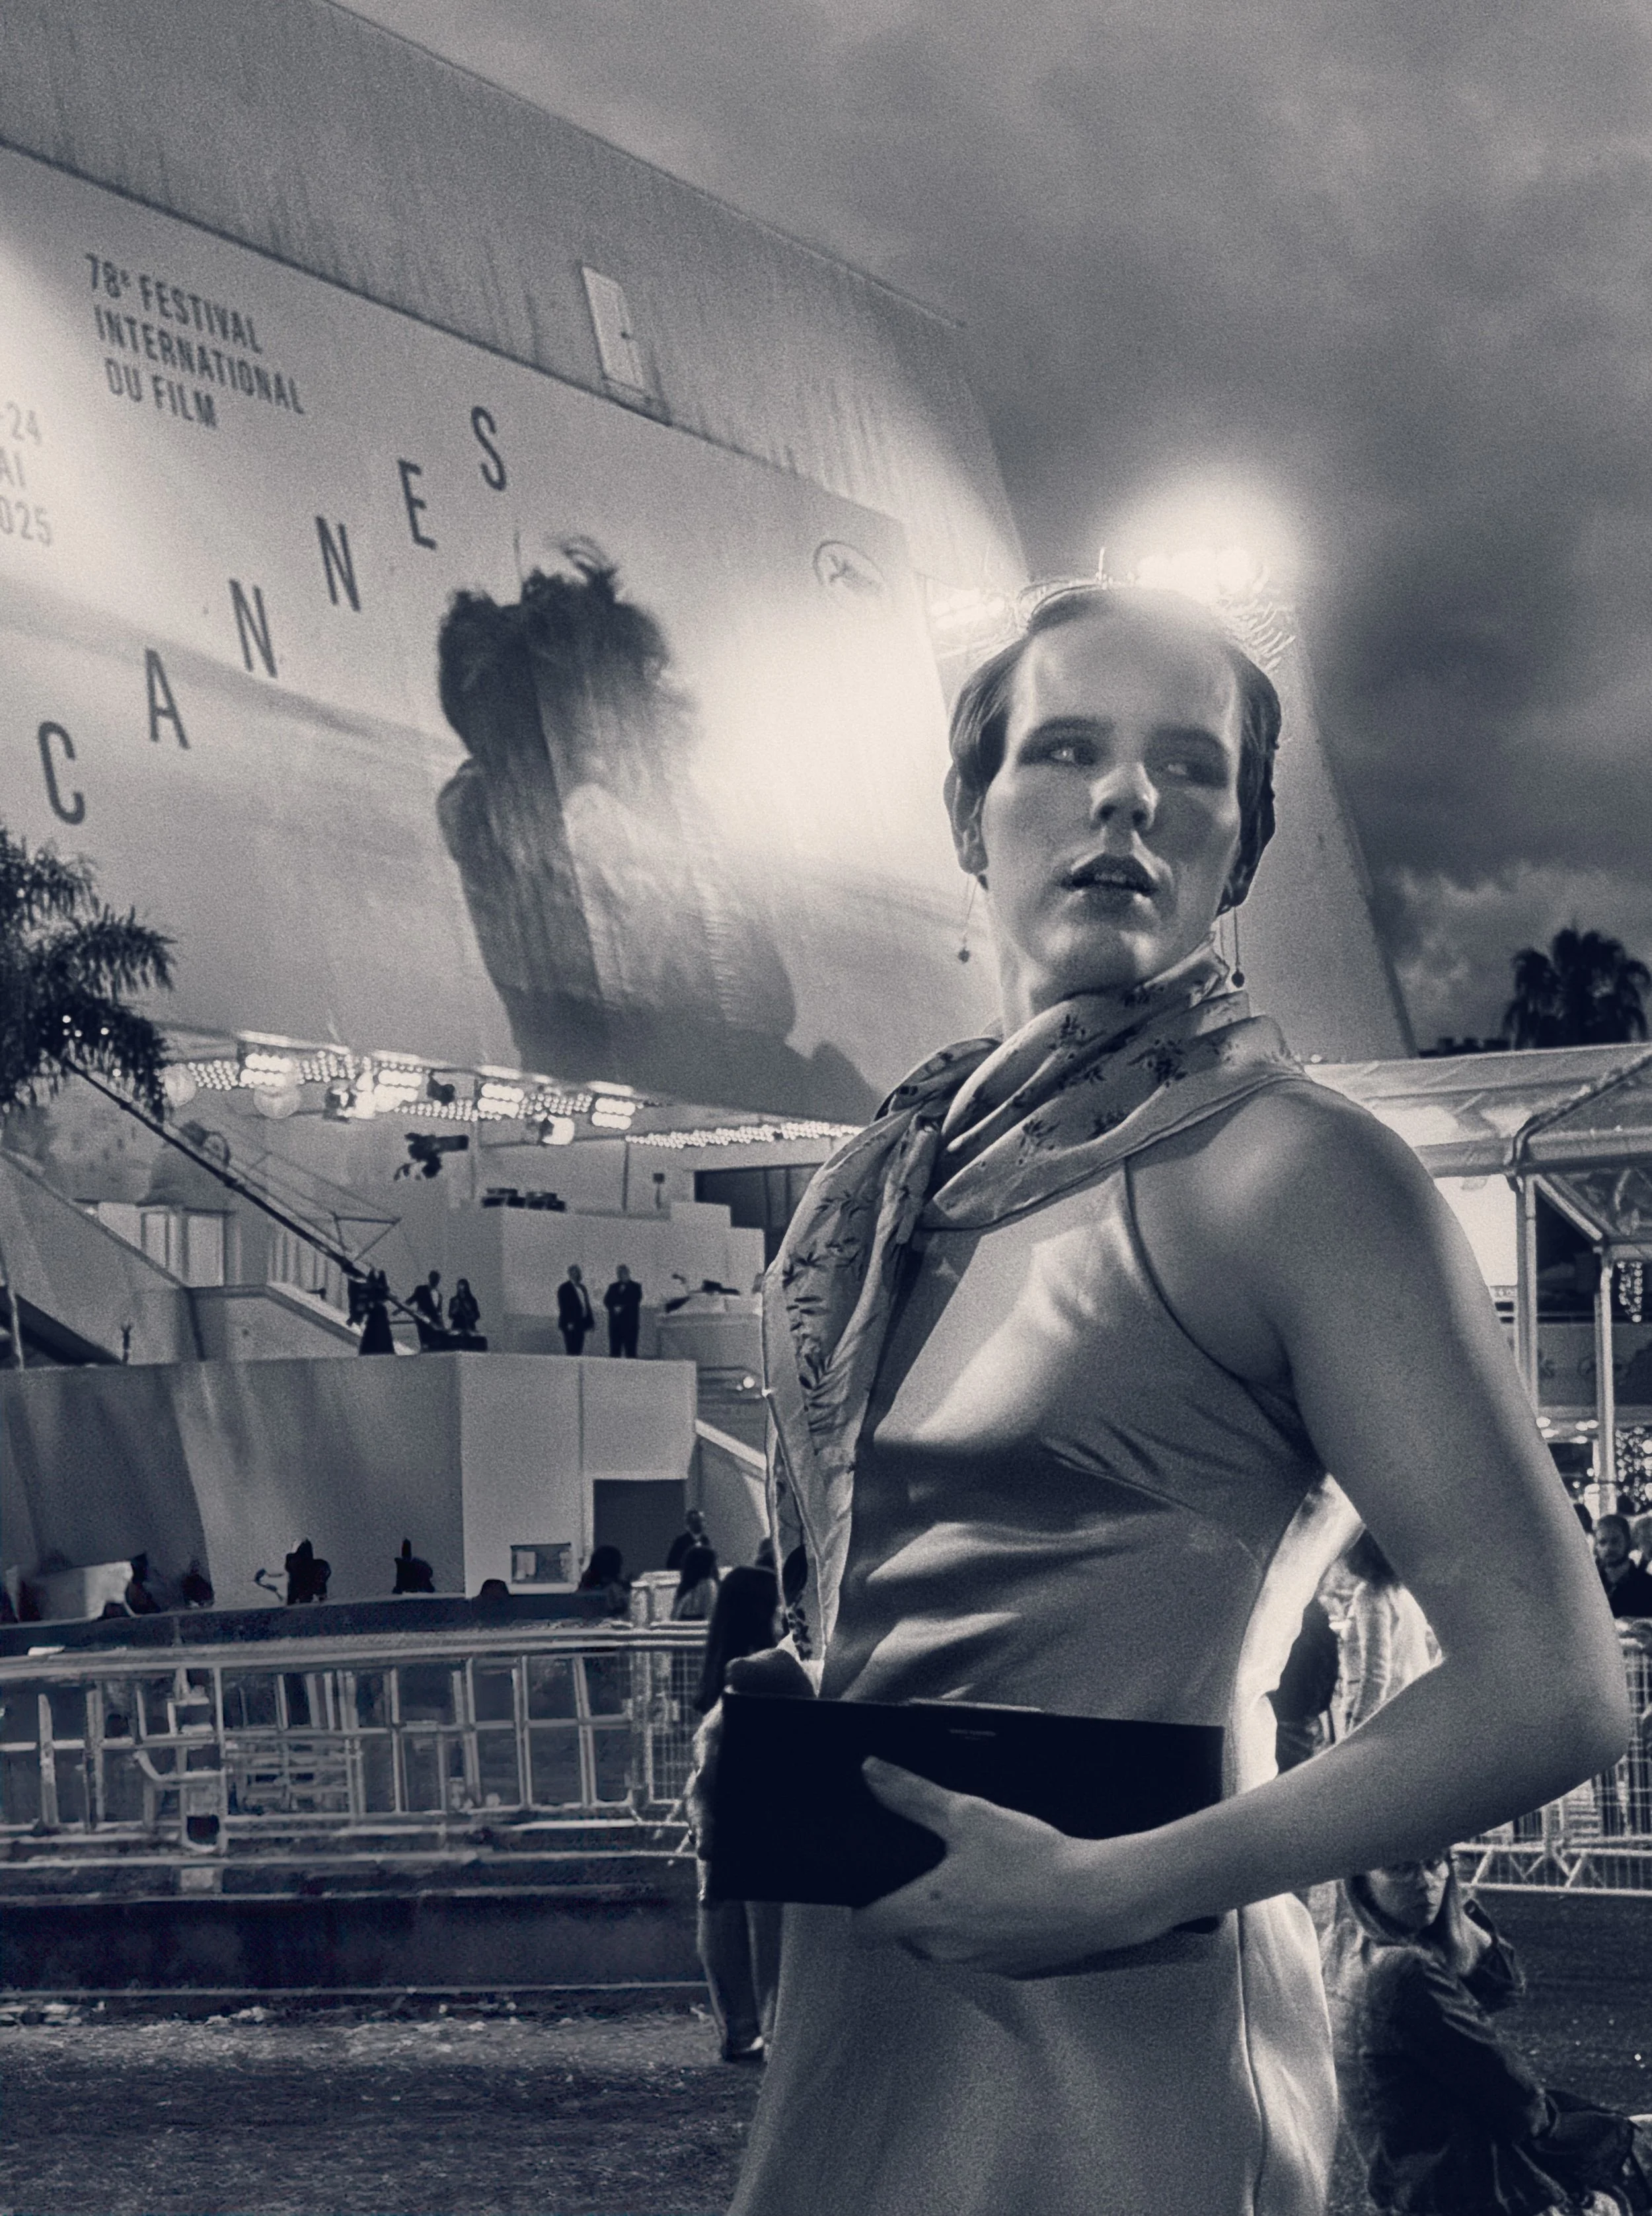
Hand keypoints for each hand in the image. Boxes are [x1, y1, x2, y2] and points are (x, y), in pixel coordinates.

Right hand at [685, 1647, 813, 1875]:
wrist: (808, 1730)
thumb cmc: (787, 1700)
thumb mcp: (782, 1676)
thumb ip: (763, 1666)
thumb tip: (735, 1671)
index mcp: (722, 1732)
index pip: (711, 1744)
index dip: (711, 1755)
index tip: (714, 1768)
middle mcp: (714, 1769)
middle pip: (702, 1794)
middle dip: (705, 1817)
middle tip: (711, 1840)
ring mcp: (721, 1803)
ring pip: (704, 1826)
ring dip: (705, 1845)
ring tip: (713, 1866)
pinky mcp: (731, 1830)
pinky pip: (716, 1858)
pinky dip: (710, 1880)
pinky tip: (712, 1898)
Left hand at [852, 1759, 1183, 1977]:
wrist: (1099, 1899)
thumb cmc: (1032, 1859)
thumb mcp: (967, 1813)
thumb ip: (913, 1795)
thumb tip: (871, 1773)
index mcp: (924, 1915)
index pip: (865, 1929)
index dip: (860, 1907)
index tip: (872, 1885)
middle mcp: (945, 1949)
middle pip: (904, 1934)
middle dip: (909, 1904)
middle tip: (930, 1866)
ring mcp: (978, 1964)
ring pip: (943, 1943)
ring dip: (948, 1917)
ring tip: (974, 1876)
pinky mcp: (1010, 1967)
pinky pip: (979, 1949)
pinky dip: (984, 1927)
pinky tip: (1007, 1895)